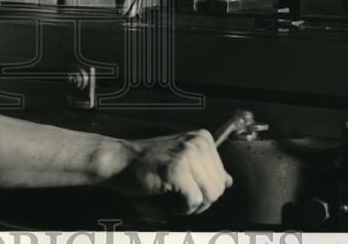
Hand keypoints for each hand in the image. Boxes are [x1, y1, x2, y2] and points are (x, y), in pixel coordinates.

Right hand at [105, 129, 231, 214]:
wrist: (119, 161)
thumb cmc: (147, 163)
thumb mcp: (182, 160)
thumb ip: (206, 169)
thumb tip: (229, 180)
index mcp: (203, 138)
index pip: (223, 177)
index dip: (204, 190)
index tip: (185, 185)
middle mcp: (198, 143)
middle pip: (218, 189)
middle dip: (199, 199)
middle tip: (177, 192)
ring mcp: (187, 155)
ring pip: (209, 196)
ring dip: (190, 204)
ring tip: (172, 194)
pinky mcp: (176, 171)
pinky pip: (194, 202)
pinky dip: (180, 208)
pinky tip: (166, 197)